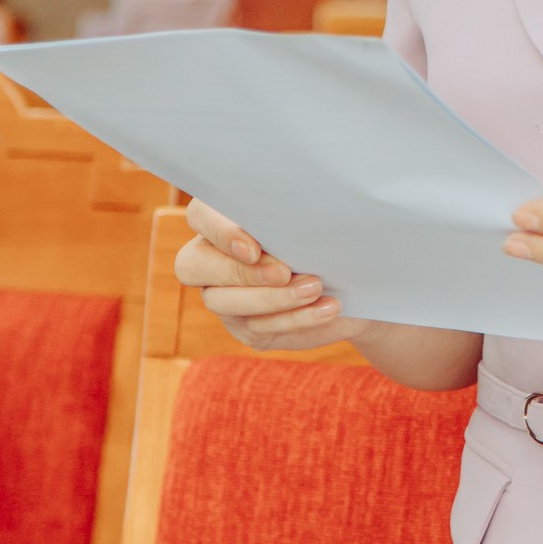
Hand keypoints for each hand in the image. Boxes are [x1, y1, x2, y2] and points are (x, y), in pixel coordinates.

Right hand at [175, 200, 346, 351]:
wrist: (348, 278)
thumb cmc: (327, 234)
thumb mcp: (315, 221)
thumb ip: (293, 220)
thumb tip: (295, 227)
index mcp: (222, 219)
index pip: (199, 216)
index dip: (219, 232)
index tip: (253, 248)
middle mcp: (211, 258)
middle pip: (194, 265)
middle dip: (241, 272)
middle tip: (283, 272)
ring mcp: (222, 296)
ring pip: (224, 302)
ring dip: (273, 298)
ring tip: (314, 288)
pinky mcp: (244, 327)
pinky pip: (258, 327)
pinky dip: (295, 318)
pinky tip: (325, 309)